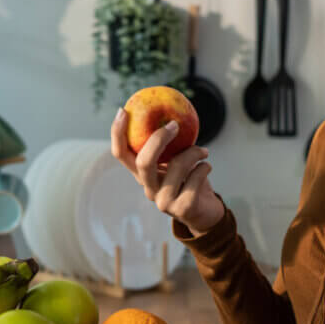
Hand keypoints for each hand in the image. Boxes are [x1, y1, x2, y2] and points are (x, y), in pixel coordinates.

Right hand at [110, 108, 224, 235]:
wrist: (206, 212)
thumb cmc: (190, 180)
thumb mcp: (176, 160)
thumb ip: (170, 145)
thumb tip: (170, 113)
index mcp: (142, 175)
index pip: (121, 154)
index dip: (117, 133)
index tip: (123, 111)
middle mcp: (149, 189)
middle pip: (143, 162)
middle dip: (158, 139)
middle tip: (174, 125)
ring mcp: (164, 201)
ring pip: (176, 167)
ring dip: (194, 153)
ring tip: (203, 151)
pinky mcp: (183, 208)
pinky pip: (194, 179)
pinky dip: (204, 168)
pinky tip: (206, 167)